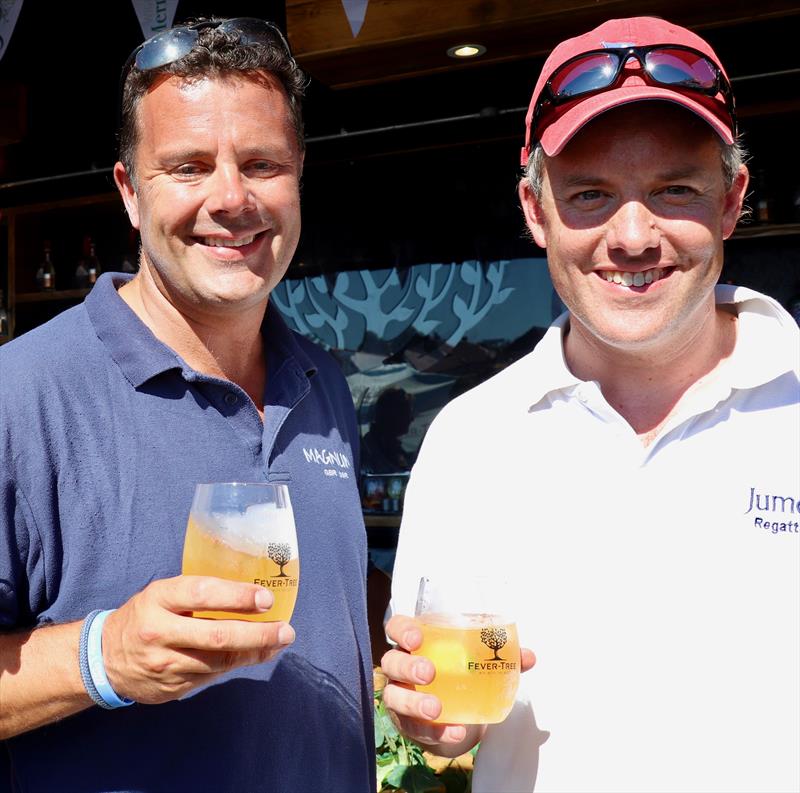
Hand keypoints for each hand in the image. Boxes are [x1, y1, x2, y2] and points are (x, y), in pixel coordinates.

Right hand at [101, 575, 294, 703]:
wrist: (103, 658)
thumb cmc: (145, 615)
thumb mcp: (163, 593)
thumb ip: (198, 593)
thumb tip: (250, 593)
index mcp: (158, 599)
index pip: (202, 594)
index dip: (238, 596)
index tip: (266, 599)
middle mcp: (159, 632)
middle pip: (217, 636)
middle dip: (258, 634)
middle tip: (285, 630)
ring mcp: (164, 665)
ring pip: (219, 661)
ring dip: (254, 652)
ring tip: (278, 641)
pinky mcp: (170, 688)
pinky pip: (211, 676)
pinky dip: (236, 664)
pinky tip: (254, 655)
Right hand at [380, 615, 534, 755]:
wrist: (451, 712)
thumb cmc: (458, 674)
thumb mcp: (475, 661)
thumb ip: (501, 656)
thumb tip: (528, 657)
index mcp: (415, 643)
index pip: (397, 627)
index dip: (402, 630)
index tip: (417, 638)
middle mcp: (400, 666)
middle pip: (391, 661)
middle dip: (407, 666)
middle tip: (429, 672)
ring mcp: (399, 695)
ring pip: (394, 696)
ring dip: (414, 702)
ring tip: (436, 709)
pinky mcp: (406, 723)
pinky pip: (414, 728)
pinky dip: (435, 731)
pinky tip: (454, 732)